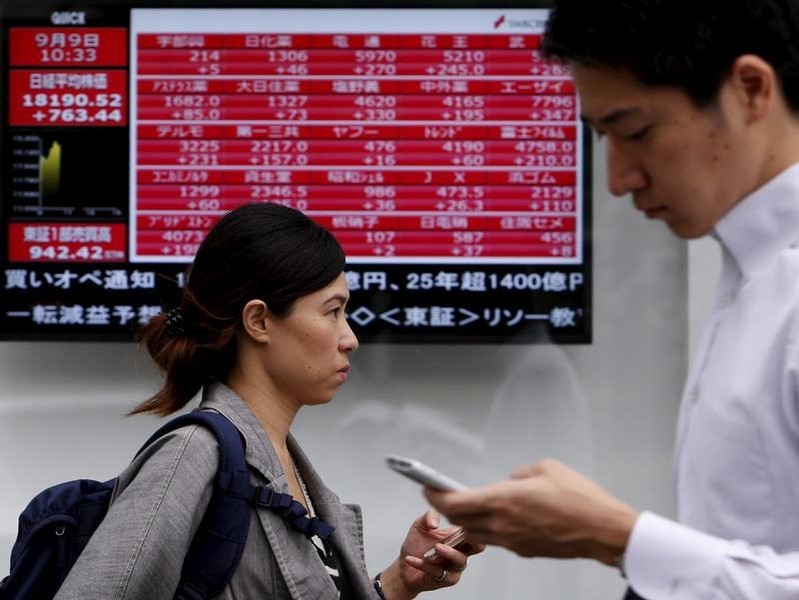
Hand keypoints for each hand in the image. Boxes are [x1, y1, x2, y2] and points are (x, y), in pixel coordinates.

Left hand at [377, 510, 483, 599]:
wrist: (403, 566)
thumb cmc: (416, 545)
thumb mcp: (420, 525)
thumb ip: (429, 516)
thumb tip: (435, 522)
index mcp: (456, 536)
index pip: (474, 530)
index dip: (474, 525)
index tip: (466, 517)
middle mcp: (459, 551)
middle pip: (477, 546)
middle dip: (473, 539)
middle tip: (461, 533)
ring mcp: (454, 567)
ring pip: (460, 561)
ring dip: (449, 553)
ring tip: (436, 547)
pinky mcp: (444, 580)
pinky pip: (438, 572)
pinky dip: (424, 565)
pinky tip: (411, 558)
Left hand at [424, 459, 638, 565]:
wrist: (603, 530)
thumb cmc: (579, 498)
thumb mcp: (544, 468)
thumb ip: (518, 474)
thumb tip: (510, 481)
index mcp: (503, 499)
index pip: (454, 502)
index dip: (435, 494)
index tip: (427, 486)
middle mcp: (502, 523)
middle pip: (459, 520)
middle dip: (444, 506)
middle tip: (440, 493)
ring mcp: (512, 540)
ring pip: (474, 532)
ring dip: (464, 519)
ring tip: (465, 503)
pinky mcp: (524, 550)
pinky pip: (495, 539)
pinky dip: (486, 527)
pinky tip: (495, 515)